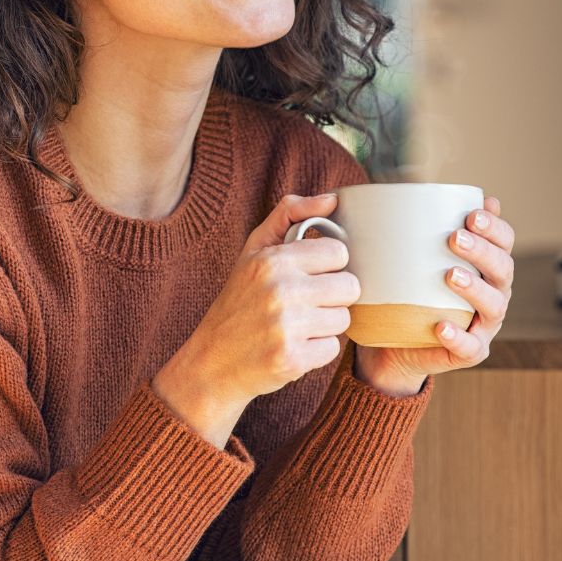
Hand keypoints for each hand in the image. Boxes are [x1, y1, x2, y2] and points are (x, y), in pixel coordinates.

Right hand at [153, 192, 358, 445]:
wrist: (212, 361)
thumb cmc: (238, 301)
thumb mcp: (253, 251)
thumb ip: (289, 215)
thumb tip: (332, 199)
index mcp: (272, 260)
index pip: (339, 253)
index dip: (328, 265)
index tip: (309, 275)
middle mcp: (280, 290)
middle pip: (349, 287)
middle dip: (332, 296)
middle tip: (306, 303)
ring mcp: (286, 327)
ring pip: (344, 319)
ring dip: (325, 324)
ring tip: (297, 325)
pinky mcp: (293, 359)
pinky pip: (333, 349)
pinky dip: (317, 350)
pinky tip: (293, 346)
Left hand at [355, 196, 515, 393]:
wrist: (393, 343)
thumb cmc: (407, 290)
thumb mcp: (410, 258)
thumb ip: (416, 228)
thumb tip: (407, 187)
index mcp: (486, 266)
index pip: (504, 242)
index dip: (495, 228)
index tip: (472, 214)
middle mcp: (493, 293)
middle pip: (503, 269)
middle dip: (483, 251)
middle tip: (454, 238)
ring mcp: (484, 325)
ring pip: (493, 306)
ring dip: (475, 289)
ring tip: (450, 275)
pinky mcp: (469, 352)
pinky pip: (470, 347)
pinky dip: (458, 337)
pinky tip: (442, 326)